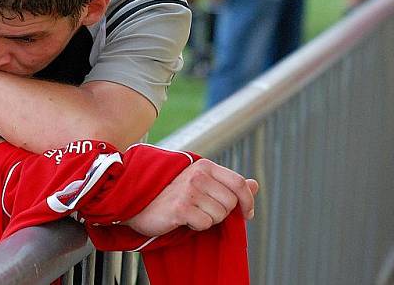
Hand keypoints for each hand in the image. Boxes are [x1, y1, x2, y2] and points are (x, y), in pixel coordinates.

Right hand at [123, 159, 257, 236]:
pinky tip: (184, 218)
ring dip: (208, 219)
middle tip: (204, 210)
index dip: (248, 200)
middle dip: (222, 213)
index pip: (238, 183)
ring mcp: (189, 190)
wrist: (139, 201)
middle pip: (231, 202)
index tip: (247, 213)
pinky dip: (197, 226)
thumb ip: (228, 183)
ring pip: (219, 215)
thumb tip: (254, 184)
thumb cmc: (172, 193)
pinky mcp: (180, 207)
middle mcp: (198, 175)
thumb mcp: (201, 182)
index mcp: (205, 166)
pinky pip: (205, 224)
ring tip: (192, 212)